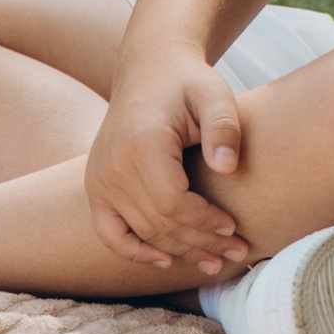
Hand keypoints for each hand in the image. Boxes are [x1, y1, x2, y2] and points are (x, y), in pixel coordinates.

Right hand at [84, 46, 248, 276]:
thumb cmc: (188, 83)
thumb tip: (228, 167)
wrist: (149, 71)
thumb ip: (224, 126)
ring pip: (140, 232)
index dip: (203, 221)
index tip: (233, 227)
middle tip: (237, 253)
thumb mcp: (214, 93)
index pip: (172, 202)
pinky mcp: (96, 186)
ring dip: (178, 252)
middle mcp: (112, 166)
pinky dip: (134, 251)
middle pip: (158, 223)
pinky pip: (109, 231)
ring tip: (214, 262)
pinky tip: (165, 261)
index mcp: (141, 144)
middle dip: (200, 242)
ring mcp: (99, 179)